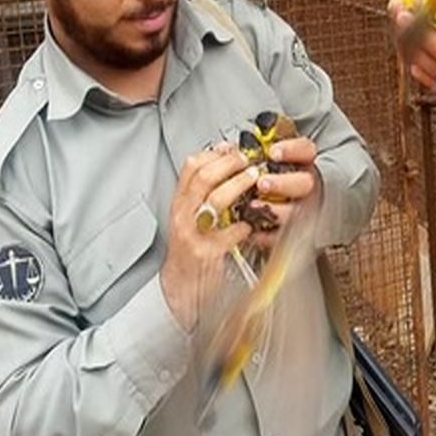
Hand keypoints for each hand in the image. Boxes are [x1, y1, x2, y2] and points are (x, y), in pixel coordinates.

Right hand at [161, 144, 258, 330]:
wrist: (180, 287)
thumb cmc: (190, 249)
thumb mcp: (190, 216)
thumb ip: (204, 192)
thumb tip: (224, 162)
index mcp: (180, 203)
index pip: (190, 167)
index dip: (214, 153)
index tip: (232, 148)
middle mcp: (183, 216)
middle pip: (203, 177)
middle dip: (229, 164)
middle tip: (248, 160)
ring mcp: (194, 235)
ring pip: (215, 200)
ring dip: (238, 186)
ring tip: (254, 180)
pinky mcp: (208, 253)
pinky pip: (230, 232)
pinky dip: (244, 225)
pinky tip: (252, 223)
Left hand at [245, 136, 320, 250]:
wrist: (264, 218)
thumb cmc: (262, 182)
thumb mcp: (260, 162)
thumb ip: (249, 156)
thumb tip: (225, 148)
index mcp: (302, 163)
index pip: (306, 151)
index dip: (292, 150)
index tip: (272, 153)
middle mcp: (306, 185)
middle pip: (305, 183)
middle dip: (283, 183)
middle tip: (262, 183)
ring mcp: (302, 209)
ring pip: (298, 210)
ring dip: (276, 210)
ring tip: (252, 207)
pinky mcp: (293, 232)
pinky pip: (284, 236)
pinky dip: (268, 236)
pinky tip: (252, 231)